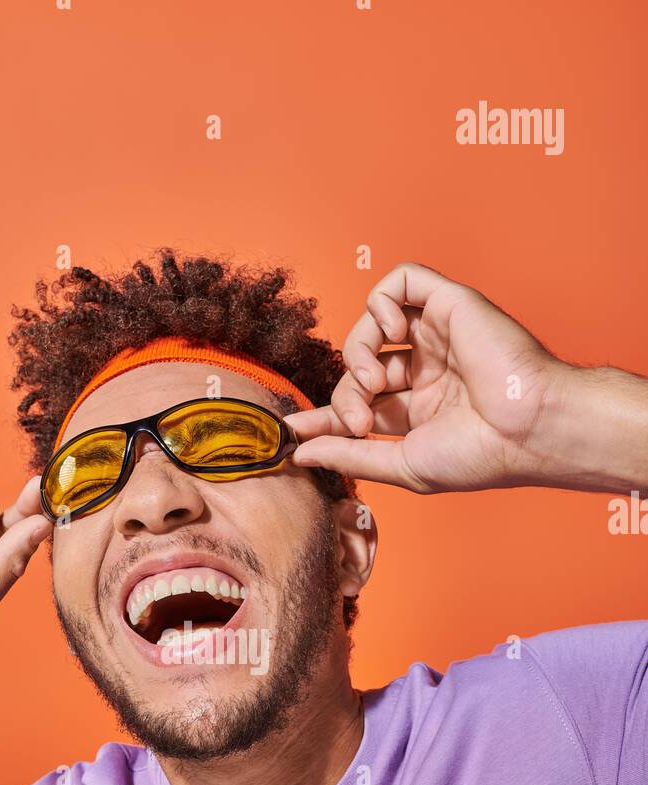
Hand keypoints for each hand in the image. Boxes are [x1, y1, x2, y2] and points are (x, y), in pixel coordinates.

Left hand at [284, 262, 565, 492]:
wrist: (526, 427)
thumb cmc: (478, 454)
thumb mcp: (401, 463)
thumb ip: (349, 454)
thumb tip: (300, 454)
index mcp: (420, 408)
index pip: (359, 401)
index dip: (326, 412)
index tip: (296, 428)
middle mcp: (427, 368)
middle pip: (359, 366)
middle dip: (346, 394)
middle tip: (360, 420)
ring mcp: (436, 334)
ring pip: (371, 323)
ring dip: (357, 353)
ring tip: (372, 381)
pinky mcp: (447, 303)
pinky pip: (399, 282)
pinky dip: (380, 302)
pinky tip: (388, 331)